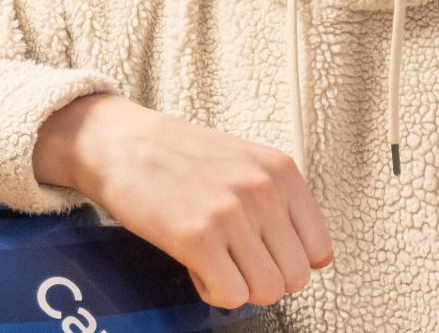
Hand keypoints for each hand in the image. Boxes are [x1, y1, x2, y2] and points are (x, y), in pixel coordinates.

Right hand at [34, 95, 334, 308]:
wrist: (119, 143)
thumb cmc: (177, 156)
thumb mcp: (245, 162)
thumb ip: (279, 202)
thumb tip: (312, 258)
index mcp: (281, 172)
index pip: (319, 251)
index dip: (287, 263)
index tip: (261, 255)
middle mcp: (262, 190)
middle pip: (296, 277)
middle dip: (263, 278)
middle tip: (232, 261)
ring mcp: (230, 213)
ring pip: (267, 291)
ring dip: (238, 287)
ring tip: (213, 262)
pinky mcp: (197, 237)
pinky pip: (230, 295)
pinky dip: (212, 291)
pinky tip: (196, 267)